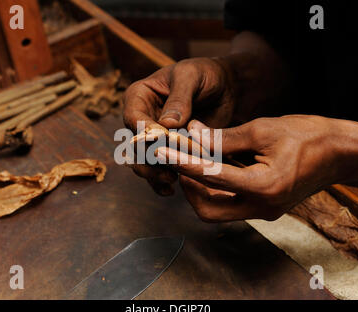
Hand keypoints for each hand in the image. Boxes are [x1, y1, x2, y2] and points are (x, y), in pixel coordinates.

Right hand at [123, 57, 237, 194]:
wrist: (225, 88)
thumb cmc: (206, 74)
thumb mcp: (192, 76)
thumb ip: (179, 98)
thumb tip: (167, 124)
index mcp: (139, 96)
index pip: (133, 118)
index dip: (145, 133)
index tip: (164, 141)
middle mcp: (141, 119)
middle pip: (135, 145)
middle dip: (149, 159)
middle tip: (168, 170)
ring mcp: (153, 137)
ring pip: (143, 161)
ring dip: (154, 174)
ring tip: (171, 181)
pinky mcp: (168, 150)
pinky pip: (158, 169)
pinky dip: (161, 181)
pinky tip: (172, 189)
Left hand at [155, 116, 357, 221]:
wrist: (341, 152)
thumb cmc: (308, 136)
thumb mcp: (262, 129)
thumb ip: (224, 137)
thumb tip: (192, 134)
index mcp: (264, 187)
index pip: (210, 177)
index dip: (182, 163)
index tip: (162, 152)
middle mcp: (262, 207)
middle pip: (207, 209)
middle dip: (188, 185)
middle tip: (179, 161)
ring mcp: (264, 210)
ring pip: (216, 210)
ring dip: (199, 188)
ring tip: (190, 161)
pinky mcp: (264, 206)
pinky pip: (230, 203)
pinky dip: (214, 188)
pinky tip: (209, 165)